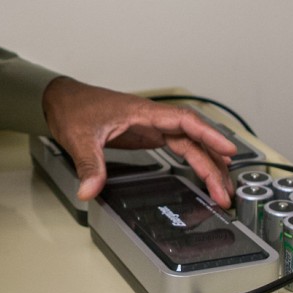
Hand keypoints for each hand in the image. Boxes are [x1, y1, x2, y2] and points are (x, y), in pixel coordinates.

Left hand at [42, 77, 236, 206]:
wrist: (63, 101)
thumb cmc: (74, 109)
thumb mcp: (79, 139)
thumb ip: (88, 165)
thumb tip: (89, 190)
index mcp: (143, 112)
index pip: (185, 120)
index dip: (209, 135)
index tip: (228, 150)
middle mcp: (153, 118)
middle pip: (194, 138)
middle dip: (212, 163)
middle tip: (224, 192)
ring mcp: (152, 126)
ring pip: (190, 144)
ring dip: (207, 165)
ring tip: (222, 190)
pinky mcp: (148, 134)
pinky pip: (179, 146)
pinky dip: (194, 160)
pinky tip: (205, 173)